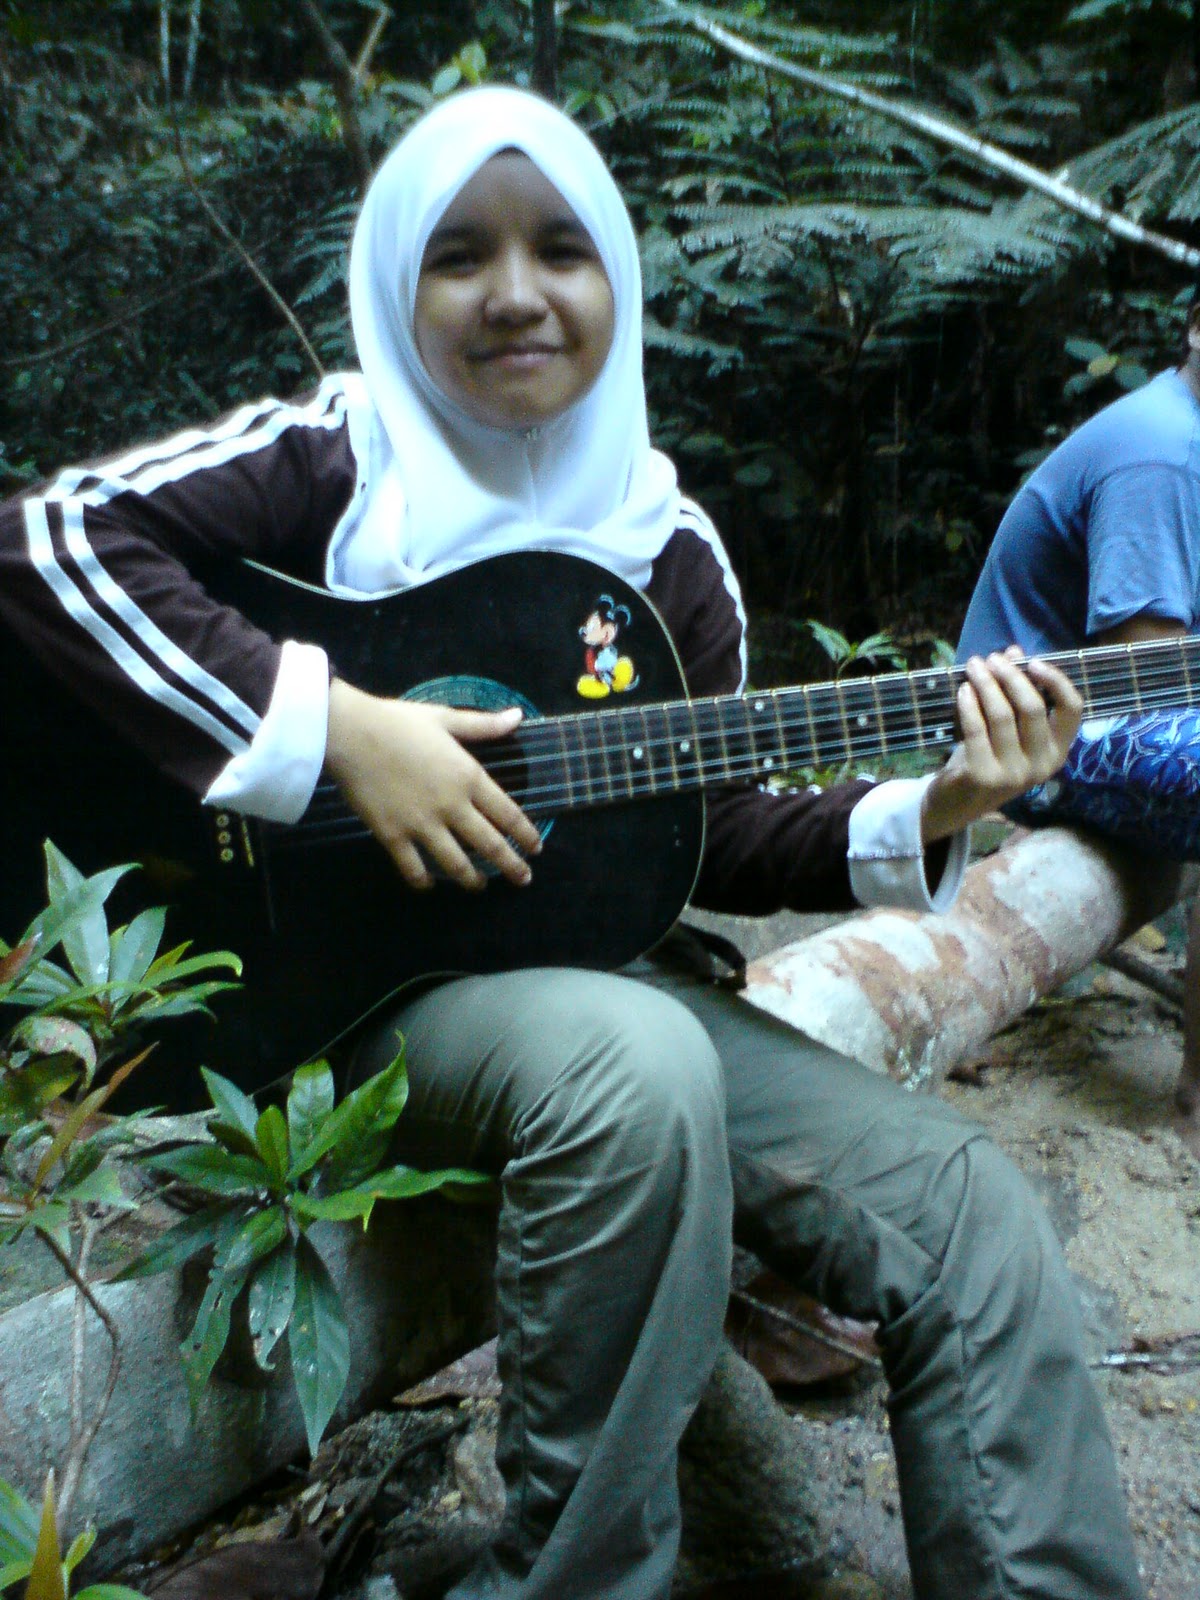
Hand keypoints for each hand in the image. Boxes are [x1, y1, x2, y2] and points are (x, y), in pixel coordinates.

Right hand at [324, 678, 541, 890]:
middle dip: (511, 866)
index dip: (525, 834)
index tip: (535, 848)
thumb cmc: (398, 722)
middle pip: (489, 845)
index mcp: (468, 777)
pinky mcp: (392, 835)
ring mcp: (422, 824)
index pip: (507, 814)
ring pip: (456, 864)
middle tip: (523, 879)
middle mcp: (451, 806)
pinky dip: (423, 881)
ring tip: (480, 887)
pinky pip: (412, 867)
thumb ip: (483, 725)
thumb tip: (518, 716)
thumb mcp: (446, 718)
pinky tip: (429, 885)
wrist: (350, 733)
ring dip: (472, 880)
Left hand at [920, 648, 1081, 843]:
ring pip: (1002, 715)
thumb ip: (1016, 692)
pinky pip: (976, 729)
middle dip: (1011, 676)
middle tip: (992, 659)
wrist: (958, 802)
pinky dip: (969, 704)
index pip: (1073, 710)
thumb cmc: (990, 757)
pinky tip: (963, 689)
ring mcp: (1013, 773)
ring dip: (986, 684)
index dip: (1057, 681)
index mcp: (1058, 751)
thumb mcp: (1009, 728)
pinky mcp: (983, 775)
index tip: (1033, 661)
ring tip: (974, 666)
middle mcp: (1042, 765)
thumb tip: (1014, 652)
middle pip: (1033, 707)